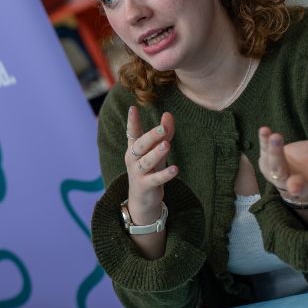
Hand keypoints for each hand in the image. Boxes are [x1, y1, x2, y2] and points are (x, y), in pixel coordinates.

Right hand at [126, 108, 177, 222]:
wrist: (142, 199)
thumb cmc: (150, 170)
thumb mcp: (157, 151)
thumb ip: (164, 134)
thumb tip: (168, 114)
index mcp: (134, 149)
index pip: (133, 133)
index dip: (132, 121)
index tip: (133, 108)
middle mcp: (133, 160)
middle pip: (140, 146)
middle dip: (150, 137)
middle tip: (162, 128)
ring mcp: (137, 173)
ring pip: (146, 162)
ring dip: (156, 153)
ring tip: (167, 145)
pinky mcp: (145, 186)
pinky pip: (155, 179)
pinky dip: (165, 174)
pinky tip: (175, 169)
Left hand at [258, 127, 307, 202]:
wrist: (289, 166)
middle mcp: (298, 182)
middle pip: (297, 186)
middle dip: (296, 187)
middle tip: (295, 189)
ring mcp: (280, 174)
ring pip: (277, 166)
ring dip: (276, 152)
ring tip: (276, 137)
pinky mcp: (267, 162)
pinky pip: (265, 150)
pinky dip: (264, 140)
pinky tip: (265, 130)